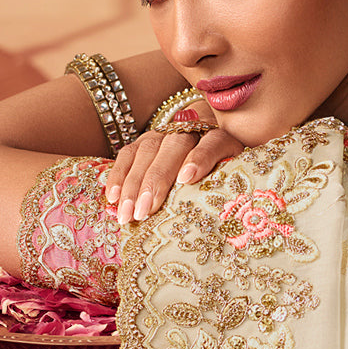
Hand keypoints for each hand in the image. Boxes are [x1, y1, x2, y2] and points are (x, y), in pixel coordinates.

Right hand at [103, 103, 243, 221]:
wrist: (209, 147)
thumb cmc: (224, 177)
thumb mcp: (234, 181)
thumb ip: (228, 187)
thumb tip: (224, 217)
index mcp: (223, 139)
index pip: (214, 142)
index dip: (200, 158)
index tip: (187, 179)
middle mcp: (192, 131)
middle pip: (173, 147)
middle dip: (156, 180)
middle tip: (145, 211)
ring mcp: (166, 134)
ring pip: (147, 150)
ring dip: (134, 184)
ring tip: (128, 214)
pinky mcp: (145, 141)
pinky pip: (128, 154)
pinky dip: (118, 175)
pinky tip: (113, 198)